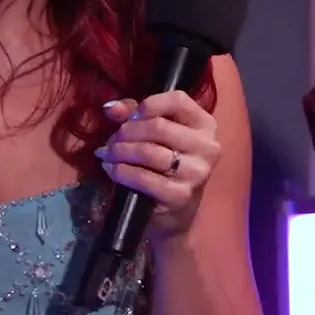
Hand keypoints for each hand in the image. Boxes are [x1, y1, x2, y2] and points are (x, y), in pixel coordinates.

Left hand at [95, 92, 220, 238]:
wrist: (174, 213)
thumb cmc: (164, 167)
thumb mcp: (155, 135)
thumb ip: (134, 115)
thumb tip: (110, 108)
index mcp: (205, 125)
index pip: (178, 100)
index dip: (149, 104)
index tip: (130, 117)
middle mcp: (207, 147)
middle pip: (158, 126)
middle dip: (126, 132)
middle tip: (111, 141)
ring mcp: (197, 172)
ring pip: (149, 151)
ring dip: (120, 152)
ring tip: (107, 155)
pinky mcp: (181, 195)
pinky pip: (144, 177)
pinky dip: (122, 172)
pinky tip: (112, 170)